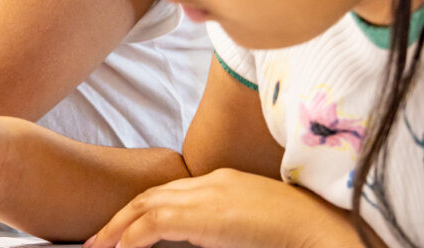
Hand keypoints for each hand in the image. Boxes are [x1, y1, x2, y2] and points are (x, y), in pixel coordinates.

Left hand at [85, 168, 363, 247]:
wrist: (326, 233)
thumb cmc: (300, 235)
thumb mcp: (253, 225)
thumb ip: (226, 226)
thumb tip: (210, 236)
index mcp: (223, 183)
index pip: (171, 191)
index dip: (143, 209)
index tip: (123, 229)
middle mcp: (211, 182)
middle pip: (153, 194)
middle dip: (122, 217)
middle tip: (98, 239)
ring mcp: (209, 195)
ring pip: (147, 206)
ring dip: (118, 228)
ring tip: (97, 247)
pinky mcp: (206, 216)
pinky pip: (155, 224)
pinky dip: (132, 236)